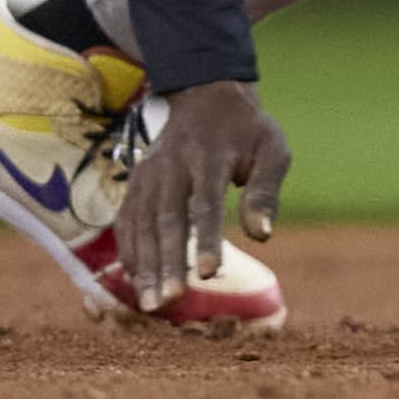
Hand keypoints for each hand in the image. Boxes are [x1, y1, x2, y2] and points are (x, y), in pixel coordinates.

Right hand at [118, 80, 288, 311]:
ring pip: (142, 223)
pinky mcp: (135, 183)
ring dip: (144, 265)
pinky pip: (126, 221)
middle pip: (167, 218)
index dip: (207, 238)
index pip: (206, 202)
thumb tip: (262, 234)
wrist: (206, 94)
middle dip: (167, 261)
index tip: (210, 273)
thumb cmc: (247, 130)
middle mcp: (172, 165)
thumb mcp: (272, 149)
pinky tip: (136, 283)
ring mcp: (149, 173)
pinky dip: (128, 252)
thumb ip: (267, 191)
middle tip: (169, 301)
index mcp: (210, 156)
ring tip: (151, 304)